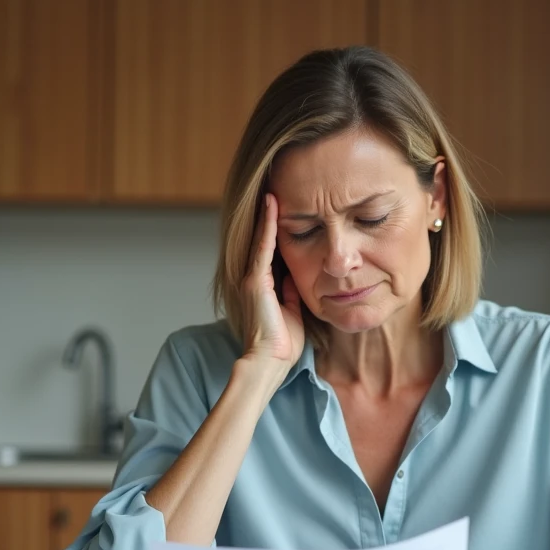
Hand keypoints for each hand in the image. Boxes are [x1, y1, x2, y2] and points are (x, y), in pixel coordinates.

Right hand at [242, 193, 303, 367]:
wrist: (269, 361)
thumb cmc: (283, 343)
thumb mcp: (293, 310)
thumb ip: (292, 291)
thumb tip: (297, 275)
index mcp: (263, 286)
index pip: (271, 251)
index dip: (276, 230)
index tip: (286, 209)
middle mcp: (253, 278)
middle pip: (262, 240)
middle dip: (269, 218)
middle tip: (276, 189)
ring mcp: (251, 278)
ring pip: (260, 238)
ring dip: (267, 214)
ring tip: (273, 189)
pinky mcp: (254, 280)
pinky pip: (263, 246)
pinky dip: (268, 225)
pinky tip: (273, 205)